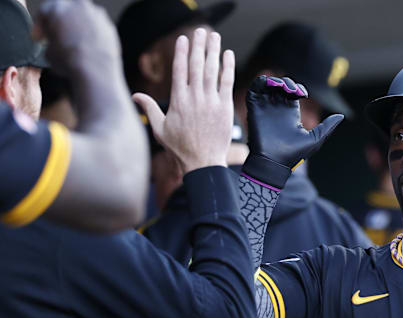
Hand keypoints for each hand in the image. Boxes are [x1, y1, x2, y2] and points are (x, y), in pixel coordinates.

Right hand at [36, 0, 120, 74]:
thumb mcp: (48, 53)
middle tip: (58, 37)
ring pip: (82, 17)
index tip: (40, 38)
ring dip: (77, 27)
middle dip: (60, 23)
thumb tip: (53, 47)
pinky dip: (92, 34)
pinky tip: (89, 47)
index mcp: (56, 8)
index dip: (40, 28)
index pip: (43, 14)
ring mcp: (96, 14)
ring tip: (75, 43)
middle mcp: (77, 6)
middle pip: (64, 11)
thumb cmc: (71, 61)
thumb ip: (49, 42)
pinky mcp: (109, 26)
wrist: (96, 71)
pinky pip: (96, 27)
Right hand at [134, 29, 234, 173]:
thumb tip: (135, 95)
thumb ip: (149, 109)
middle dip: (198, 46)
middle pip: (196, 65)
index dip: (181, 52)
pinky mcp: (225, 108)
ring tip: (214, 37)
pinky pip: (227, 83)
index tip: (183, 39)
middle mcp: (194, 98)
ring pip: (212, 70)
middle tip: (201, 31)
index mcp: (178, 101)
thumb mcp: (159, 128)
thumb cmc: (179, 148)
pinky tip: (228, 54)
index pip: (179, 70)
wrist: (202, 162)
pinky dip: (228, 67)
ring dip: (213, 51)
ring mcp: (211, 102)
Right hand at [243, 75, 343, 188]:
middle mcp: (278, 108)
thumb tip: (341, 116)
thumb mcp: (315, 139)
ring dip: (275, 80)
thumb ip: (327, 127)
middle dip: (287, 82)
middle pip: (281, 86)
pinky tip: (270, 85)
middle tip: (293, 90)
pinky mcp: (254, 108)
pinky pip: (254, 89)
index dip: (297, 87)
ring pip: (268, 85)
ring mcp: (265, 107)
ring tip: (282, 87)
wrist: (274, 163)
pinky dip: (260, 82)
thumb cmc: (294, 154)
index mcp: (291, 113)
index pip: (293, 92)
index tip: (303, 94)